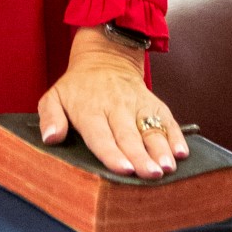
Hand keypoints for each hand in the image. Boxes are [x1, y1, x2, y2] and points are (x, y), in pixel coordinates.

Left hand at [37, 27, 187, 178]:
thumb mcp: (54, 97)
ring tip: (168, 167)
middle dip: (141, 157)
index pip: (100, 136)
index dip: (112, 153)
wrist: (104, 57)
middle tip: (151, 174)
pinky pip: (167, 118)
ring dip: (161, 148)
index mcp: (89, 110)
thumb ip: (49, 117)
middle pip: (129, 136)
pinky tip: (182, 152)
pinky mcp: (153, 102)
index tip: (123, 169)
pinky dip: (176, 135)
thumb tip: (50, 138)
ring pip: (151, 128)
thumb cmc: (77, 87)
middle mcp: (115, 107)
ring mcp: (137, 104)